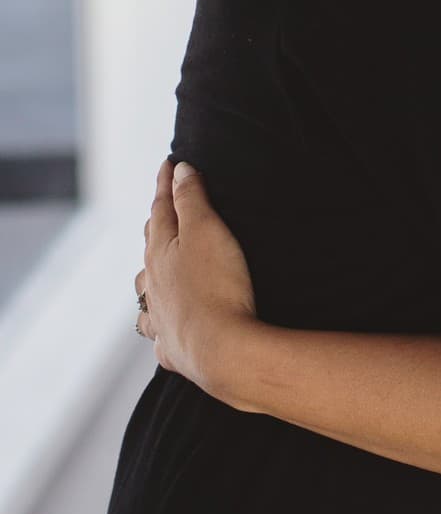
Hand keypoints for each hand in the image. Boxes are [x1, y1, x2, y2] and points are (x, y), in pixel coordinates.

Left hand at [136, 160, 256, 395]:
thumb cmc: (216, 286)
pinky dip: (161, 328)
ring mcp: (160, 318)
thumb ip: (191, 200)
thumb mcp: (207, 231)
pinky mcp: (174, 348)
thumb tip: (178, 171)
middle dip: (156, 227)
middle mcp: (151, 284)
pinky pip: (160, 336)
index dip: (165, 184)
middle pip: (150, 249)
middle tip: (161, 212)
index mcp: (158, 252)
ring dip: (149, 282)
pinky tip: (165, 331)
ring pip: (146, 295)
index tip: (168, 164)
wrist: (221, 349)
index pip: (160, 209)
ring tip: (153, 278)